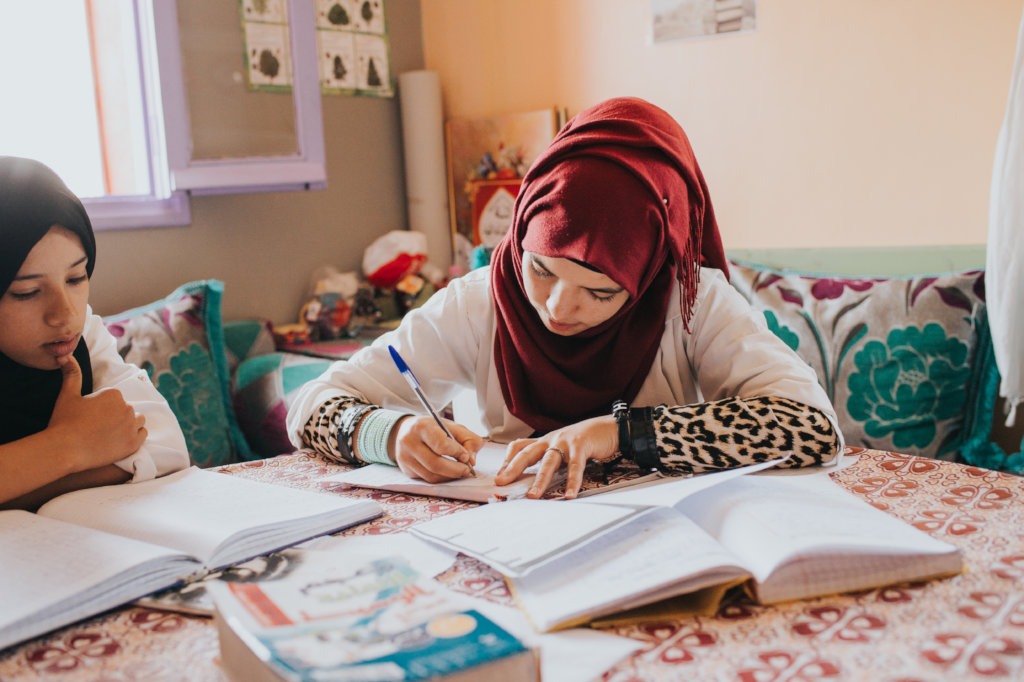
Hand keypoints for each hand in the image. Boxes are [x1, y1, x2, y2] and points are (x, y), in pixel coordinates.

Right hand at [48, 355, 146, 470]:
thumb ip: (72, 374)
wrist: (64, 450)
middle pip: (126, 409)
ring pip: (137, 420)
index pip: (114, 398)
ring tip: (110, 432)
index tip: (90, 415)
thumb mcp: (68, 394)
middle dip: (115, 415)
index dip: (102, 407)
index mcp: (114, 394)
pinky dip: (134, 436)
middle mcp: (127, 408)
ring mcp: (132, 426)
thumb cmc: (64, 421)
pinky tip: (120, 439)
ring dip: (129, 424)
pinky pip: (142, 434)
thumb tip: (66, 355)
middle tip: (97, 426)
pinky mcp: (133, 443)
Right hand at [391, 415, 483, 482]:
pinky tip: (447, 473)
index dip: (456, 452)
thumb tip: (472, 460)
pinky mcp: (406, 470)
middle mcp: (409, 442)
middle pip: (435, 464)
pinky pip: (427, 479)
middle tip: (466, 470)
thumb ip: (468, 439)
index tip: (465, 456)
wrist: (405, 431)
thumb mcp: (451, 426)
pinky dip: (441, 478)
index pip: (440, 445)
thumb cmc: (432, 428)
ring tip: (459, 471)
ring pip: (431, 475)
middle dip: (455, 470)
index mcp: (421, 427)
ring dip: (449, 476)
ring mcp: (405, 458)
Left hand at [494, 415, 618, 498]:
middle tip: (501, 482)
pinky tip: (569, 494)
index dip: (508, 460)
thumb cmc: (584, 440)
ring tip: (533, 496)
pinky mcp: (581, 446)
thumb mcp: (562, 446)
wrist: (609, 428)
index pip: (519, 447)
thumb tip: (536, 477)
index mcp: (545, 441)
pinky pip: (575, 467)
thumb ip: (549, 457)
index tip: (499, 476)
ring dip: (540, 480)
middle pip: (527, 453)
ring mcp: (565, 442)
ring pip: (548, 462)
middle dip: (513, 468)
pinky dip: (572, 482)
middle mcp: (551, 440)